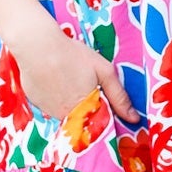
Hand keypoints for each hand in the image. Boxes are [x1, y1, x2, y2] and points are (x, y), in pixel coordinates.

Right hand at [14, 33, 139, 125]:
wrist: (37, 46)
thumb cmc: (72, 55)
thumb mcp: (104, 72)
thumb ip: (120, 97)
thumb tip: (134, 119)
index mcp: (86, 112)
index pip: (100, 126)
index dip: (104, 113)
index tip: (103, 99)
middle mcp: (67, 117)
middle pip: (83, 120)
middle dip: (88, 107)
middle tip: (84, 83)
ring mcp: (49, 112)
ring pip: (66, 114)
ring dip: (70, 103)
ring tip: (69, 79)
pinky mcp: (36, 104)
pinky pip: (50, 106)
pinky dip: (55, 97)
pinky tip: (55, 80)